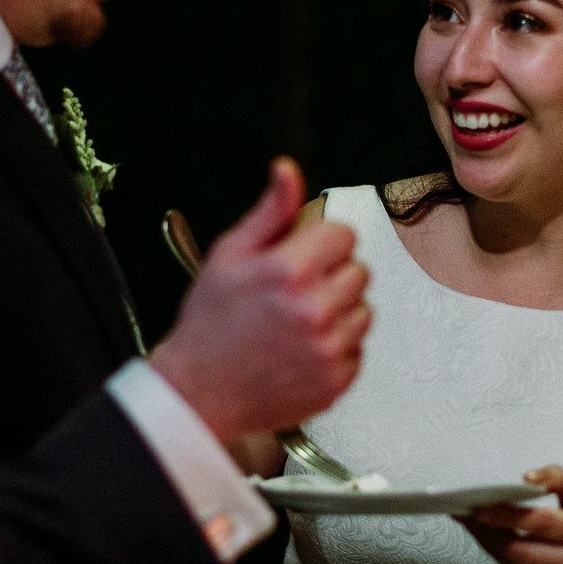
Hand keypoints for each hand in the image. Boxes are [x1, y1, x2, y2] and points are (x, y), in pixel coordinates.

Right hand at [149, 158, 370, 443]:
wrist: (198, 391)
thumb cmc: (209, 325)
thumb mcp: (229, 254)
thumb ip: (270, 211)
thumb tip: (287, 172)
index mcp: (290, 271)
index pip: (344, 235)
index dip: (323, 241)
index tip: (307, 253)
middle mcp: (315, 310)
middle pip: (359, 271)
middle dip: (332, 275)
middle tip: (297, 291)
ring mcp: (328, 348)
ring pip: (363, 311)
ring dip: (339, 312)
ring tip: (299, 321)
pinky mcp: (336, 380)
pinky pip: (358, 350)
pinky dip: (337, 348)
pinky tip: (303, 348)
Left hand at [459, 466, 562, 563]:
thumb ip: (559, 479)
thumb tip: (525, 477)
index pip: (539, 522)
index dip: (505, 514)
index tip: (475, 504)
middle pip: (520, 550)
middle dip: (487, 532)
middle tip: (463, 513)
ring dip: (490, 544)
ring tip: (472, 523)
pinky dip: (507, 558)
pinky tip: (496, 541)